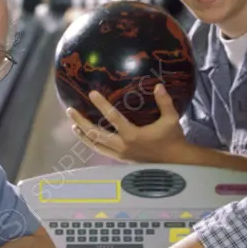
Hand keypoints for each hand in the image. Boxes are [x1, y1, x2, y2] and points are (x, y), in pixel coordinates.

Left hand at [68, 84, 190, 162]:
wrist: (175, 162)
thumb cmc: (173, 139)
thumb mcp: (171, 119)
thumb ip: (164, 101)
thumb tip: (158, 85)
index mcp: (132, 135)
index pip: (112, 117)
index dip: (101, 105)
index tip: (91, 93)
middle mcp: (123, 146)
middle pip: (95, 134)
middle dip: (81, 122)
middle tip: (70, 111)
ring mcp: (120, 154)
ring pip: (95, 145)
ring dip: (83, 135)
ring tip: (73, 126)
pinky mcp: (121, 159)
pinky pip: (102, 151)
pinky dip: (92, 144)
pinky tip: (87, 138)